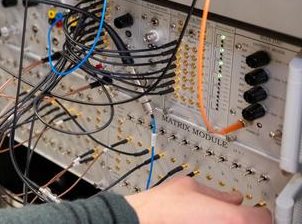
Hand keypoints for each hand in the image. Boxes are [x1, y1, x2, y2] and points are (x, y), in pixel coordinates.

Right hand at [125, 176, 270, 223]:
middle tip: (235, 216)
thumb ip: (218, 193)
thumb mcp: (192, 186)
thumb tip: (232, 197)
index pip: (263, 217)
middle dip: (246, 221)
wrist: (144, 220)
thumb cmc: (164, 206)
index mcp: (232, 218)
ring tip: (216, 220)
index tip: (253, 210)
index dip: (258, 211)